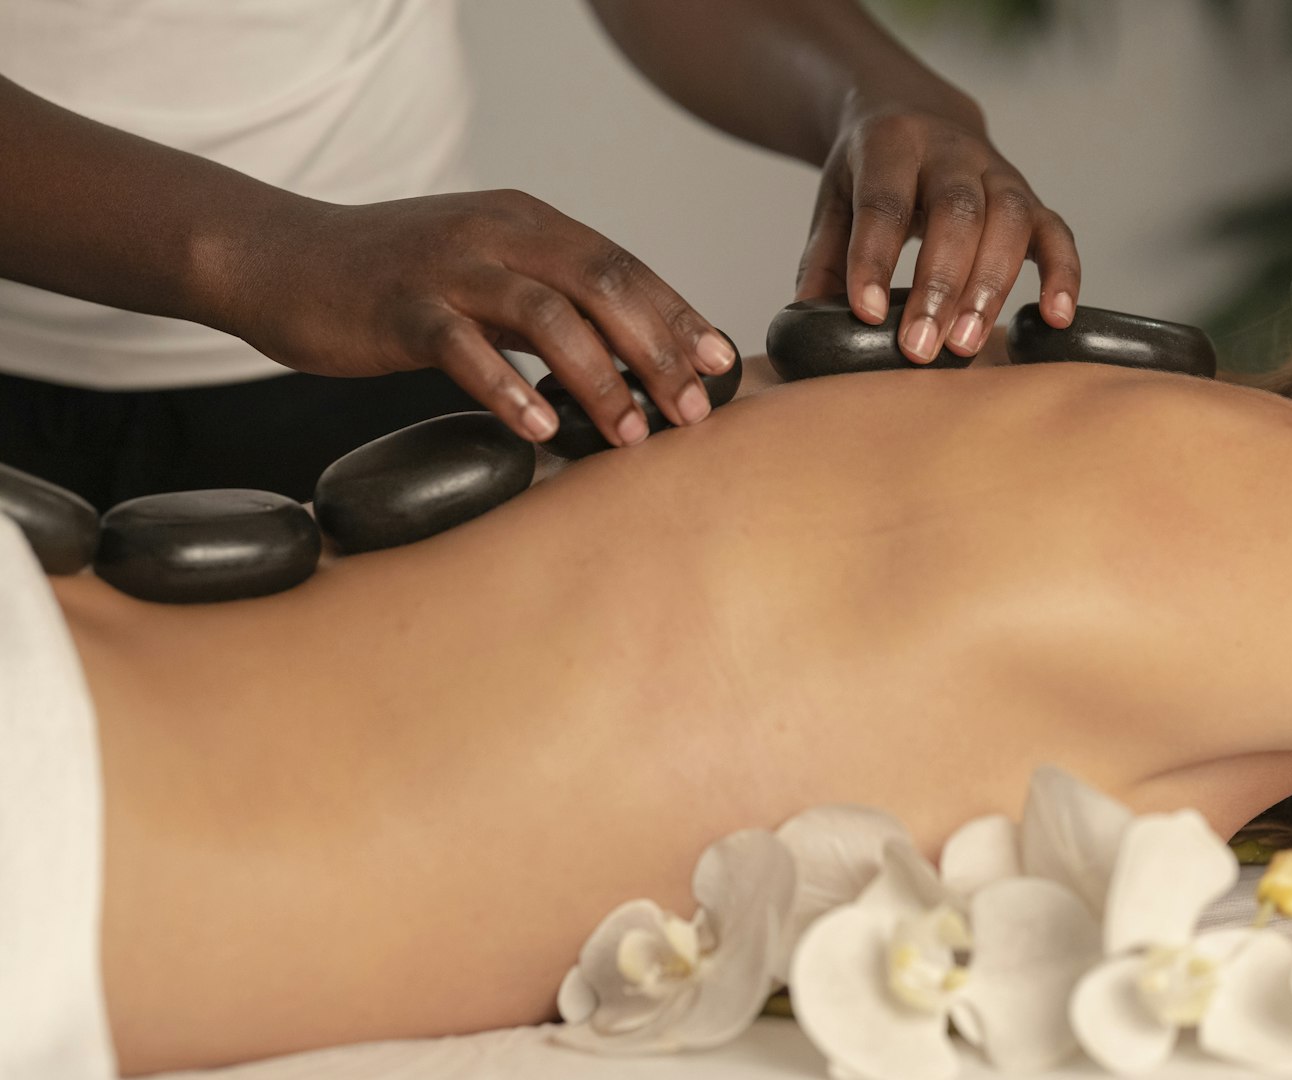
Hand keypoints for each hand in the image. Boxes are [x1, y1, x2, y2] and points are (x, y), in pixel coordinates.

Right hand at [218, 190, 735, 446]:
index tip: (720, 366)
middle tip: (692, 413)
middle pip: (604, 284)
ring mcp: (449, 266)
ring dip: (599, 379)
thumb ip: (550, 307)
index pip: (625, 266)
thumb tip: (627, 362)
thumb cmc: (394, 282)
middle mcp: (498, 232)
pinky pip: (464, 347)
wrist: (279, 258)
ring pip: (547, 315)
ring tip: (631, 435)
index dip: (678, 316)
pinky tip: (539, 430)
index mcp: (529, 223)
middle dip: (658, 351)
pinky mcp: (400, 305)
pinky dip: (508, 388)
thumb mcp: (485, 278)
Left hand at [795, 97, 1079, 363]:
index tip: (867, 314)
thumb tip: (807, 321)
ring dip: (990, 287)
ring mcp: (999, 171)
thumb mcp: (834, 200)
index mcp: (892, 143)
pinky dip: (1062, 274)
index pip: (885, 202)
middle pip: (956, 212)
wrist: (915, 114)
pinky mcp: (1031, 197)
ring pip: (1009, 220)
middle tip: (919, 347)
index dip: (875, 259)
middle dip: (939, 284)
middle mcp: (952, 150)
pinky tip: (1055, 318)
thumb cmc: (870, 172)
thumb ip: (822, 258)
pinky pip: (1056, 232)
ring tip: (965, 345)